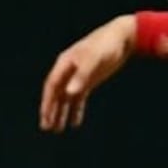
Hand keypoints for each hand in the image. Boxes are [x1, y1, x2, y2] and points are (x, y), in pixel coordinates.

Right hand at [39, 16, 135, 131]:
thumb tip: (69, 93)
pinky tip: (75, 123)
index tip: (45, 117)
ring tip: (57, 130)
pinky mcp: (88, 80)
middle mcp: (68, 70)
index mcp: (64, 63)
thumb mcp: (94, 59)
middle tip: (46, 127)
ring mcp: (78, 76)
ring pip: (66, 98)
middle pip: (56, 94)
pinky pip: (78, 98)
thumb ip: (82, 76)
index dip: (47, 102)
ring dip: (61, 113)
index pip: (52, 86)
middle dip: (50, 111)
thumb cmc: (106, 45)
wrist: (122, 38)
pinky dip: (76, 110)